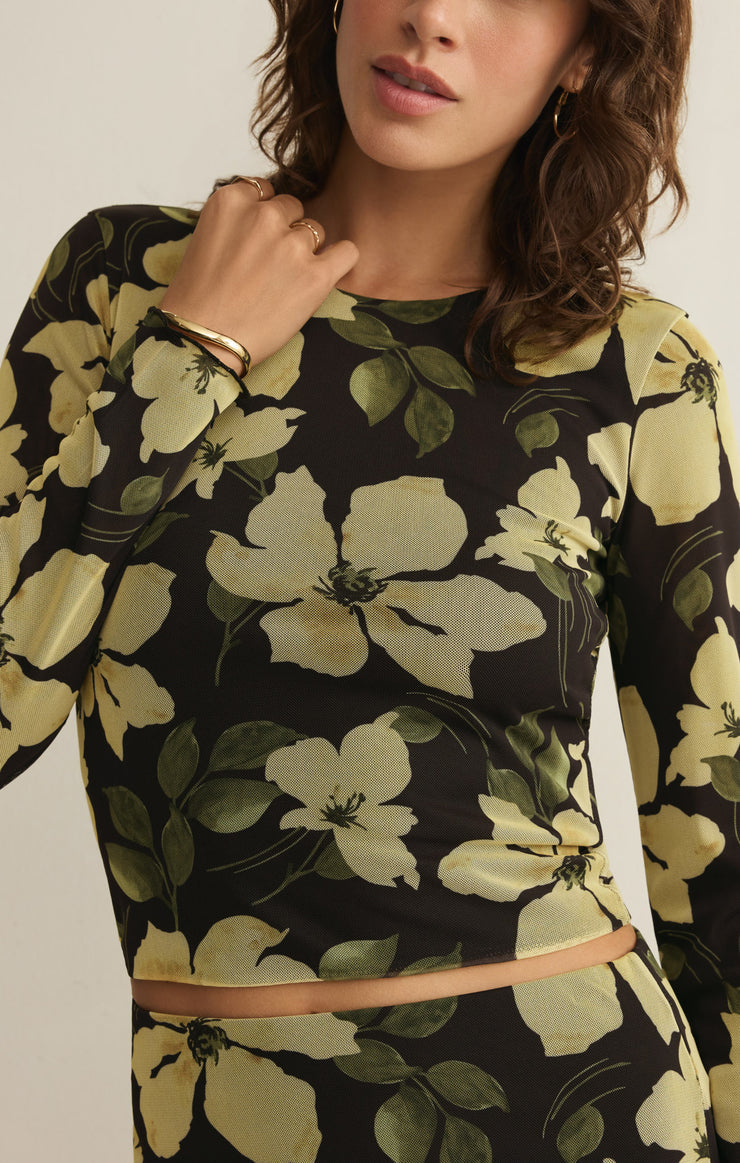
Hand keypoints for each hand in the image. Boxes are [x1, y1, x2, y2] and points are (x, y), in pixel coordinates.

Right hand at [159, 178, 357, 371]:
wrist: (203, 342)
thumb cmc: (198, 300)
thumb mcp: (204, 239)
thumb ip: (237, 219)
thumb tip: (268, 217)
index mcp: (231, 201)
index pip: (265, 191)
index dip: (263, 217)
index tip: (256, 241)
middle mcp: (264, 215)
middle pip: (292, 209)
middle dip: (284, 232)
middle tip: (269, 267)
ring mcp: (292, 245)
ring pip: (315, 231)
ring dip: (306, 251)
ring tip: (285, 282)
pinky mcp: (316, 275)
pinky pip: (347, 252)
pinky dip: (341, 260)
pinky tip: (327, 273)